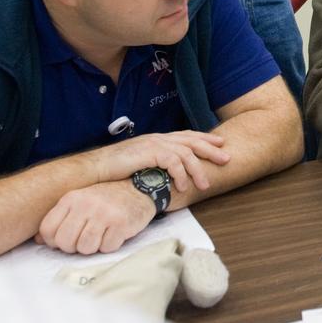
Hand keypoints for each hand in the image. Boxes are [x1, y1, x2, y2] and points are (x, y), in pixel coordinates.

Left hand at [37, 180, 155, 254]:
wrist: (140, 188)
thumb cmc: (106, 199)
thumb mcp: (80, 202)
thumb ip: (59, 219)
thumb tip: (38, 239)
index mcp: (72, 198)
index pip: (48, 230)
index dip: (54, 241)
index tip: (67, 238)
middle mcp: (86, 204)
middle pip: (65, 243)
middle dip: (74, 247)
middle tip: (86, 238)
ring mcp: (104, 213)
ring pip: (85, 248)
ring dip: (94, 247)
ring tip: (101, 234)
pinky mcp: (121, 223)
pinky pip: (106, 248)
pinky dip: (111, 245)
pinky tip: (115, 232)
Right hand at [89, 131, 228, 192]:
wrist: (95, 169)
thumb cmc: (115, 170)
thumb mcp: (139, 164)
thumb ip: (154, 164)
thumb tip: (166, 174)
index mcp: (157, 139)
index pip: (185, 136)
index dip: (204, 139)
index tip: (220, 143)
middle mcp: (157, 138)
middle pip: (191, 141)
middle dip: (211, 149)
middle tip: (226, 158)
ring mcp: (153, 144)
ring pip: (185, 153)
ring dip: (197, 170)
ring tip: (205, 185)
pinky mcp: (149, 153)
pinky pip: (172, 162)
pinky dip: (181, 174)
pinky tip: (184, 186)